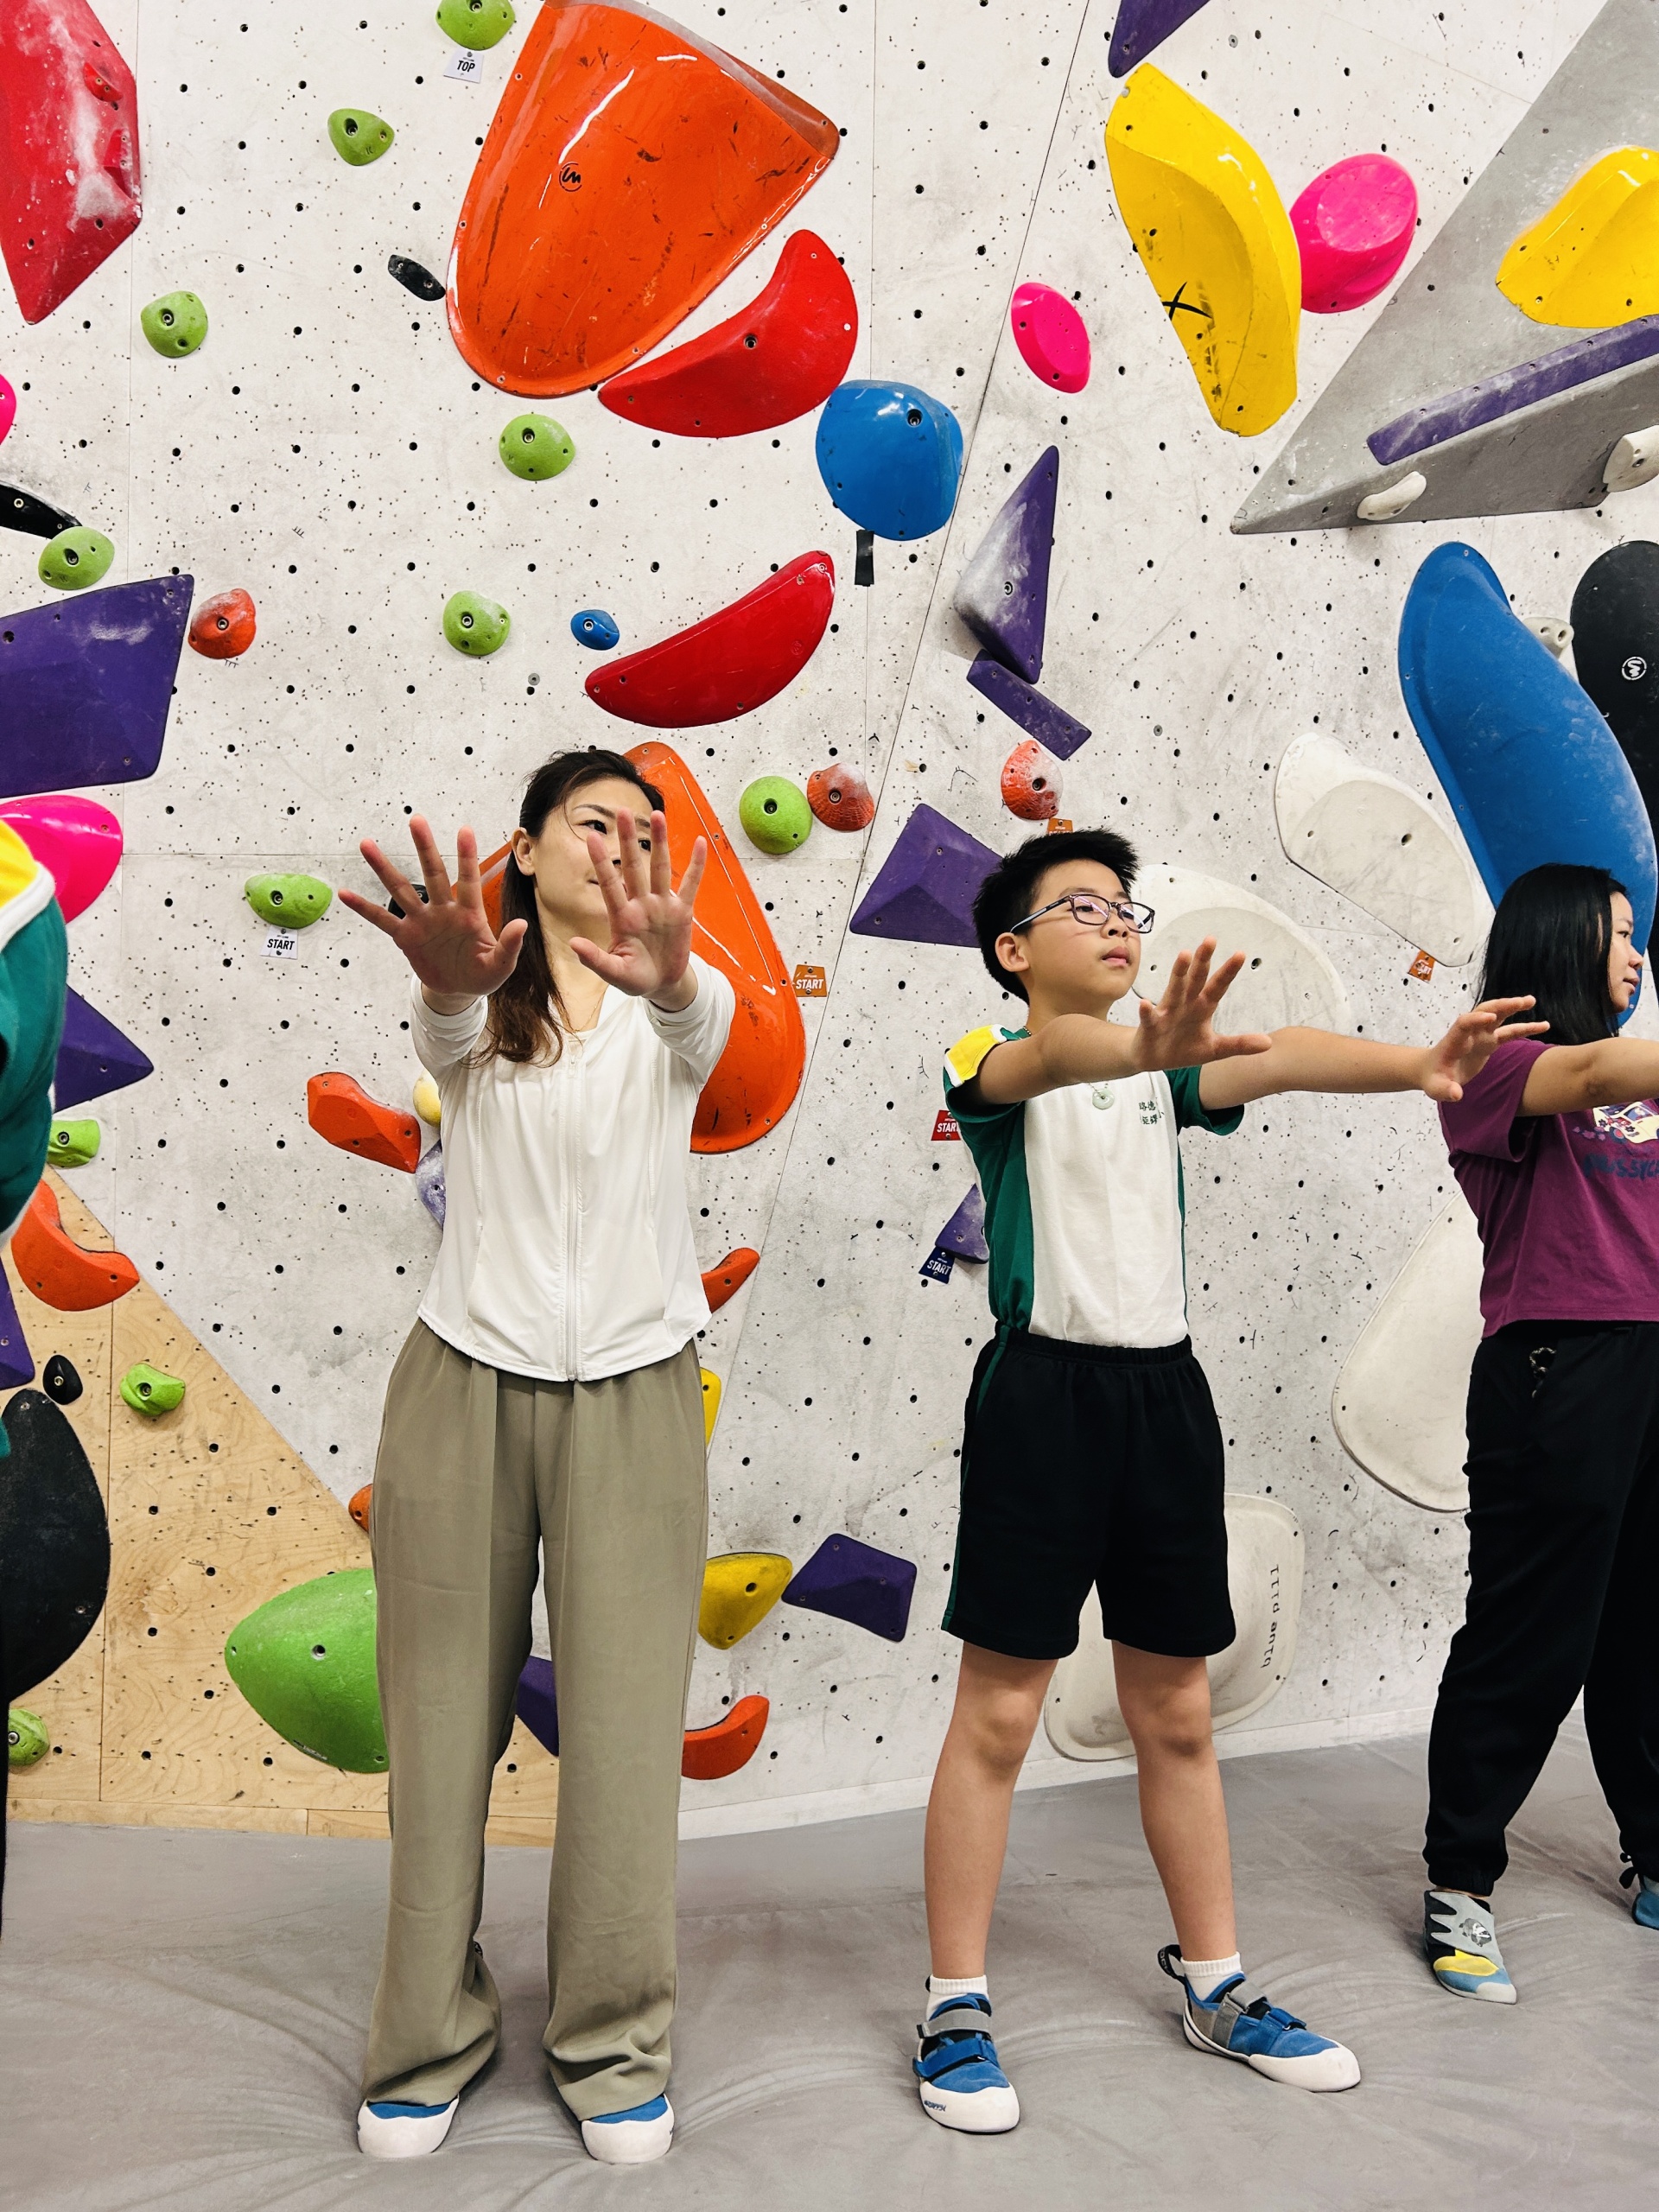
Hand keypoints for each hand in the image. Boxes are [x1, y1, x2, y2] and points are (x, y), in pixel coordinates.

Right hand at [337, 817, 527, 1000]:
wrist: (459, 990)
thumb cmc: (483, 974)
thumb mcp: (501, 964)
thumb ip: (509, 945)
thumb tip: (522, 924)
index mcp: (469, 914)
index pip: (469, 880)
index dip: (466, 856)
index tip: (464, 829)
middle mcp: (443, 910)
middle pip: (433, 874)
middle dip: (425, 848)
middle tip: (415, 820)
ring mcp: (422, 921)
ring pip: (401, 890)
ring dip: (384, 868)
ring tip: (366, 844)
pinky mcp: (405, 937)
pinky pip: (382, 920)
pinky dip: (364, 908)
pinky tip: (344, 893)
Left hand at [569, 807, 706, 1001]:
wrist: (662, 984)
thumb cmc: (635, 978)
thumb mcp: (614, 973)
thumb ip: (595, 959)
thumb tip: (574, 943)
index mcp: (622, 918)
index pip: (610, 884)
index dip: (602, 861)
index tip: (594, 837)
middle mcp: (641, 905)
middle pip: (634, 866)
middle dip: (629, 840)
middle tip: (622, 811)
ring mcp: (662, 906)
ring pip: (661, 868)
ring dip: (660, 842)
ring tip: (657, 815)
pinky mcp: (682, 912)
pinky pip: (691, 885)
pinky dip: (696, 866)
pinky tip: (700, 844)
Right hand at [1130, 937, 1273, 1071]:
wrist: (1153, 1059)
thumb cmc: (1184, 1048)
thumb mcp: (1215, 1049)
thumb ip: (1239, 1044)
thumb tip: (1269, 1043)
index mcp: (1202, 1007)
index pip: (1218, 986)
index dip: (1228, 972)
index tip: (1241, 954)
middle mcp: (1185, 1004)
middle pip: (1196, 979)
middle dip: (1203, 961)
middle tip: (1210, 940)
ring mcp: (1167, 1012)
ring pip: (1174, 989)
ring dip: (1179, 973)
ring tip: (1185, 955)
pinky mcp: (1150, 1026)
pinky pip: (1149, 1017)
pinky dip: (1147, 1011)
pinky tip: (1145, 1003)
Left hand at [1419, 996, 1548, 1101]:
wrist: (1432, 1070)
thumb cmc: (1433, 1078)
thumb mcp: (1436, 1087)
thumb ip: (1445, 1090)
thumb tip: (1456, 1094)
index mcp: (1454, 1041)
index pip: (1463, 1024)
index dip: (1476, 1020)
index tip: (1490, 1017)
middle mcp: (1469, 1034)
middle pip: (1484, 1012)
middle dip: (1501, 1006)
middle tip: (1521, 1002)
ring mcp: (1480, 1035)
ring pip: (1498, 1016)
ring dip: (1513, 1007)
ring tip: (1531, 1000)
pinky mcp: (1489, 1042)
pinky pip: (1510, 1032)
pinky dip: (1525, 1028)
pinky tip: (1544, 1025)